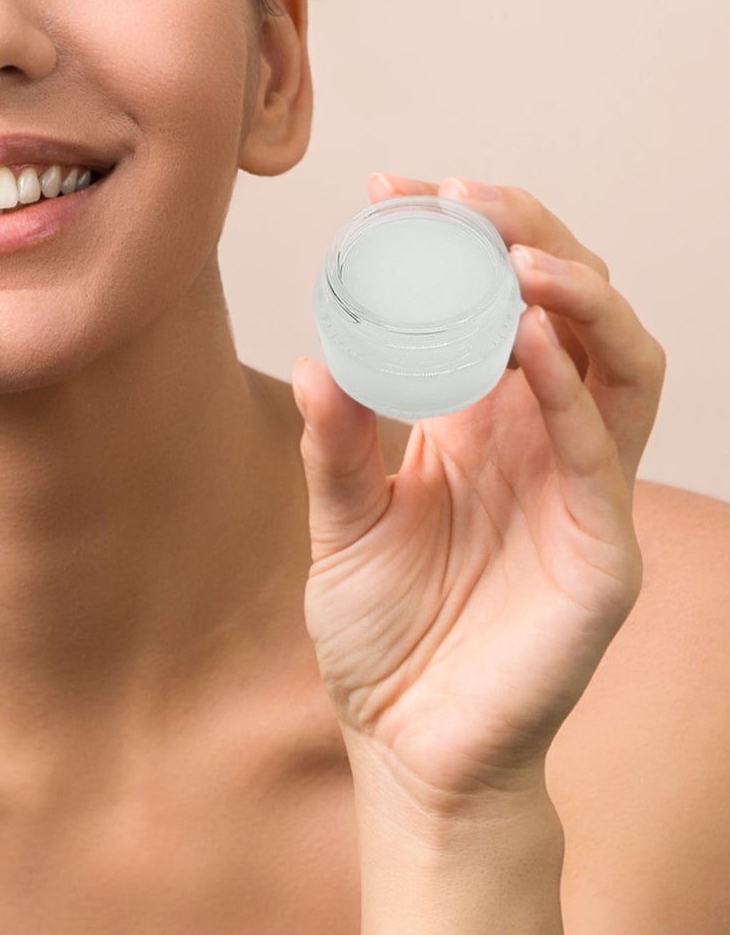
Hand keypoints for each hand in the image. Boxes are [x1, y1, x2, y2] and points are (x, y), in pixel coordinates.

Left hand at [290, 174, 665, 811]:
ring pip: (619, 362)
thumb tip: (315, 362)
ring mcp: (581, 490)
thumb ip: (336, 446)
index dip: (456, 241)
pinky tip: (528, 338)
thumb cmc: (383, 633)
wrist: (405, 742)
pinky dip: (572, 387)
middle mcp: (542, 441)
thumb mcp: (342, 523)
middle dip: (525, 237)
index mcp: (482, 423)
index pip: (493, 304)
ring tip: (513, 251)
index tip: (391, 191)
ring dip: (576, 295)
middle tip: (459, 197)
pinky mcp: (602, 550)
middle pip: (569, 310)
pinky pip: (602, 451)